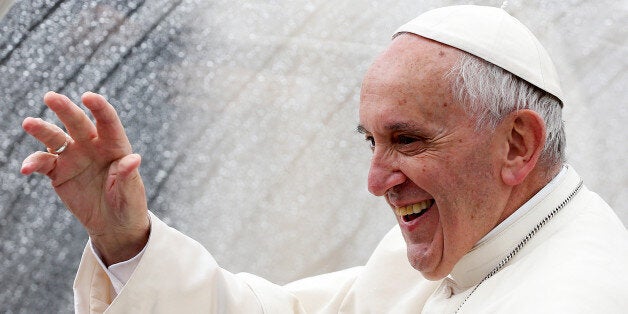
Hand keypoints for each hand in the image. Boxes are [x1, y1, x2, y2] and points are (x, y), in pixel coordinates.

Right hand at [21, 91, 149, 265]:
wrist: (114, 224)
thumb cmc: (128, 204)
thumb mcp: (131, 192)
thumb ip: (128, 175)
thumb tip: (133, 159)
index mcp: (115, 146)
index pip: (108, 122)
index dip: (99, 108)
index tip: (89, 97)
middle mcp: (92, 146)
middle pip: (77, 123)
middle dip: (65, 109)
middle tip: (50, 97)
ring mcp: (73, 157)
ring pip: (55, 138)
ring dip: (42, 130)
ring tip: (29, 123)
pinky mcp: (58, 173)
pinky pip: (43, 163)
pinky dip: (33, 163)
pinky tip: (26, 168)